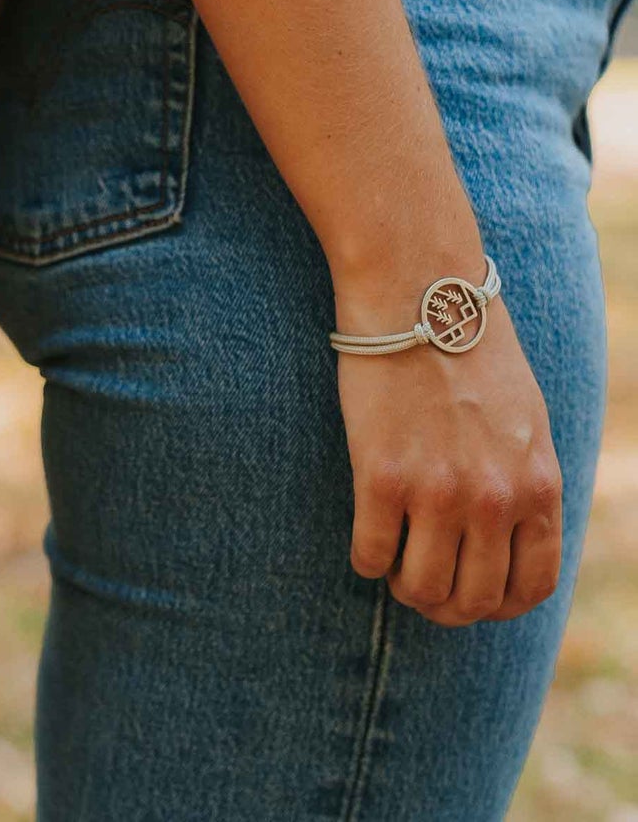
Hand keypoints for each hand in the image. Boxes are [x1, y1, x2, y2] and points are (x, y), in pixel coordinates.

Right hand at [338, 291, 561, 626]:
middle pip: (472, 599)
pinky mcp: (380, 475)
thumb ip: (524, 477)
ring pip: (421, 588)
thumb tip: (509, 528)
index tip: (469, 594)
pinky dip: (365, 558)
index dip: (496, 605)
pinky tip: (364, 538)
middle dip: (444, 605)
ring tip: (391, 565)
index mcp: (537, 485)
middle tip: (420, 585)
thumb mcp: (526, 418)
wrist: (418, 295)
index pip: (529, 586)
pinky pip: (370, 553)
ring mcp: (437, 490)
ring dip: (403, 588)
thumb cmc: (468, 347)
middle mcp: (493, 498)